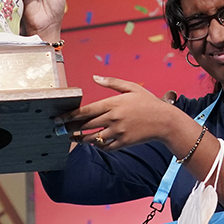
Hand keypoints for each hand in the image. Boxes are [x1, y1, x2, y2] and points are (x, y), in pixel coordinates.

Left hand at [61, 76, 183, 150]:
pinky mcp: (123, 142)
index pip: (85, 111)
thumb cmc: (148, 102)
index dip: (70, 116)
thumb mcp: (131, 87)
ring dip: (81, 139)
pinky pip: (105, 147)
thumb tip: (94, 77)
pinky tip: (93, 142)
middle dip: (71, 128)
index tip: (58, 118)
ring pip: (92, 138)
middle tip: (60, 129)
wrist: (165, 121)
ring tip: (73, 138)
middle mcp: (113, 118)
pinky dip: (97, 145)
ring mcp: (118, 132)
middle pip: (85, 125)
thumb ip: (111, 82)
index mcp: (113, 103)